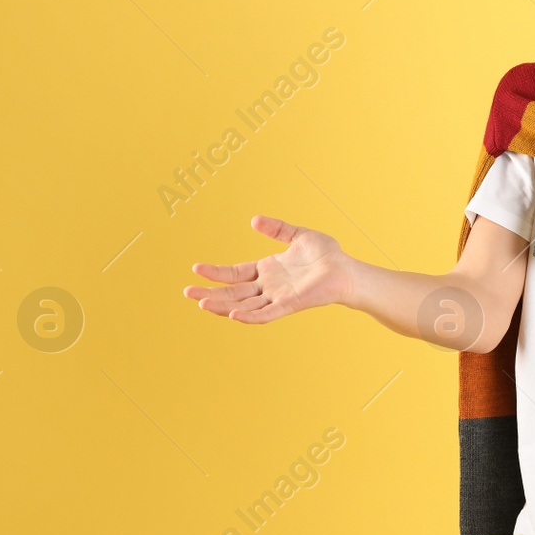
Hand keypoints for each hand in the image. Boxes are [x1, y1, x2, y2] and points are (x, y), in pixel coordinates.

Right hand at [184, 215, 355, 323]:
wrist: (347, 269)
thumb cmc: (326, 255)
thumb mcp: (298, 235)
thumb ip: (277, 228)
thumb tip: (253, 219)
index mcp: (267, 270)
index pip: (235, 273)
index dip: (216, 273)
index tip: (197, 269)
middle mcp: (269, 286)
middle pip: (233, 292)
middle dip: (210, 293)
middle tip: (187, 292)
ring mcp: (278, 297)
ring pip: (244, 305)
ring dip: (223, 306)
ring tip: (202, 304)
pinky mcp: (290, 305)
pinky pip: (266, 313)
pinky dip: (250, 316)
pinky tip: (233, 315)